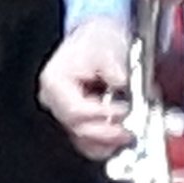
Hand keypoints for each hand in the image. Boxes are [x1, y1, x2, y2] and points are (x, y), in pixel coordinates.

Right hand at [38, 16, 134, 161]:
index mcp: (54, 81)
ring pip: (82, 140)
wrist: (96, 37)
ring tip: (127, 135)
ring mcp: (62, 112)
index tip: (124, 110)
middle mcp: (53, 99)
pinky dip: (104, 144)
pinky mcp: (75, 120)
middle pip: (78, 128)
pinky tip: (119, 139)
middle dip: (107, 131)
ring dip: (107, 142)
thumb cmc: (97, 40)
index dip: (102, 114)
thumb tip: (124, 87)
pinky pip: (86, 142)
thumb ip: (114, 70)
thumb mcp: (107, 48)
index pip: (75, 110)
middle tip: (130, 128)